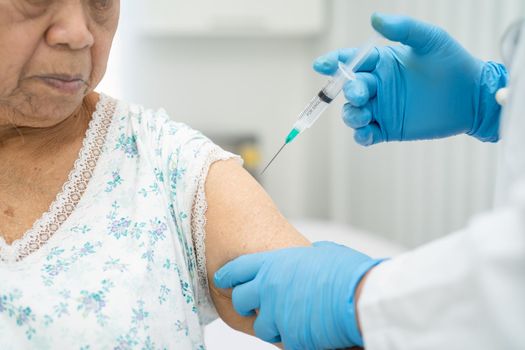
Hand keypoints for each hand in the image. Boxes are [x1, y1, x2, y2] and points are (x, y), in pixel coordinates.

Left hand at [214, 241, 383, 349]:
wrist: (361, 298)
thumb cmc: (346, 271)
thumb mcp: (322, 252)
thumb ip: (303, 255)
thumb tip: (304, 256)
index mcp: (273, 265)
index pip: (237, 270)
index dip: (228, 276)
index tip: (223, 280)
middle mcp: (268, 290)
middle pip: (241, 300)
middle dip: (247, 303)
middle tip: (259, 304)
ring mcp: (277, 316)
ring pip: (261, 326)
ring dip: (273, 323)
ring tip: (293, 317)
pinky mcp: (290, 338)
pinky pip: (285, 340)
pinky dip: (294, 336)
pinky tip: (308, 328)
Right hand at [313, 13, 507, 145]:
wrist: (472, 96)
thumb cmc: (453, 63)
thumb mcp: (430, 40)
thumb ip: (404, 29)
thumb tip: (375, 17)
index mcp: (381, 63)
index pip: (351, 61)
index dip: (334, 62)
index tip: (322, 65)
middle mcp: (377, 85)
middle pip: (350, 89)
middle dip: (349, 91)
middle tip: (360, 93)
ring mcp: (381, 108)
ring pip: (353, 112)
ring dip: (351, 114)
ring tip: (363, 114)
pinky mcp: (388, 128)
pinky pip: (366, 134)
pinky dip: (361, 135)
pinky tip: (367, 132)